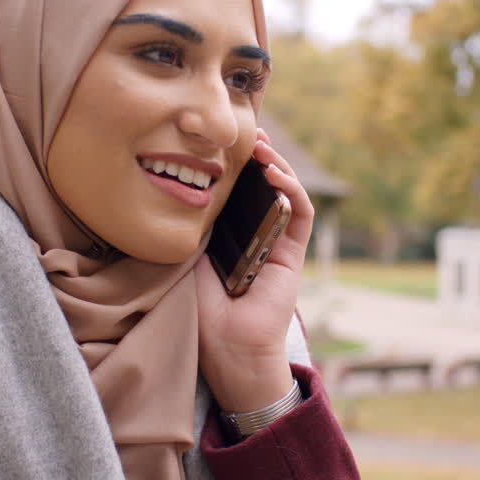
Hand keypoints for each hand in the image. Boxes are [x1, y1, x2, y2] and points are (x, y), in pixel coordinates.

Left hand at [195, 128, 314, 411]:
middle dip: (257, 156)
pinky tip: (274, 173)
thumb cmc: (203, 311)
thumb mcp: (188, 257)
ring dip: (276, 165)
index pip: (236, 191)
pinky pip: (299, 214)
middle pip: (263, 186)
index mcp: (231, 236)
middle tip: (243, 131)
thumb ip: (192, 225)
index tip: (219, 140)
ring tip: (260, 144)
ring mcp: (278, 243)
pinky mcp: (294, 254)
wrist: (228, 347)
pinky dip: (291, 190)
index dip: (233, 165)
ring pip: (285, 193)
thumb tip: (180, 185)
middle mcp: (257, 235)